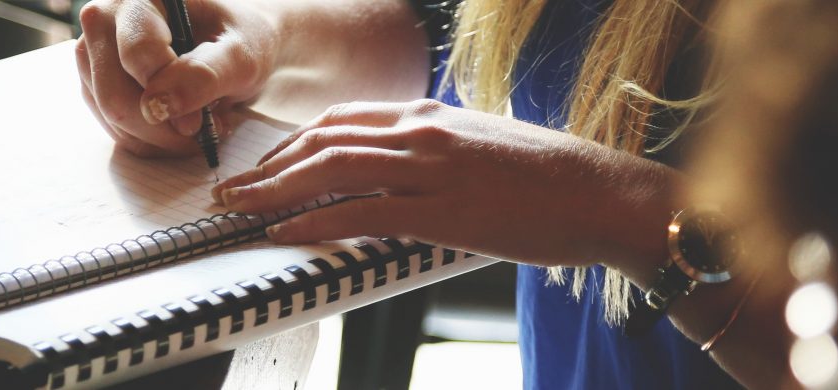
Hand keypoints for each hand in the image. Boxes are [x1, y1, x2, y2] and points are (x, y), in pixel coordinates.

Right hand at [75, 0, 279, 156]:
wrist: (232, 42)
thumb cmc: (239, 39)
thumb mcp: (241, 54)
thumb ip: (206, 74)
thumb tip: (159, 106)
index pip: (137, 55)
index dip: (171, 95)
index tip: (203, 119)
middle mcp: (104, 18)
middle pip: (115, 96)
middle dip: (163, 127)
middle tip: (204, 130)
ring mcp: (93, 53)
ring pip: (112, 119)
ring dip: (159, 137)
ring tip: (197, 124)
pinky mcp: (95, 83)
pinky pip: (114, 129)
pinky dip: (150, 140)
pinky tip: (179, 126)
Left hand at [212, 100, 678, 267]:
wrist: (605, 194)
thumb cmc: (551, 180)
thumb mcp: (482, 147)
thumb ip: (435, 153)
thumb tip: (399, 172)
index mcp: (431, 115)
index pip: (341, 120)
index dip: (292, 144)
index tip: (264, 165)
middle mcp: (424, 132)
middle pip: (324, 140)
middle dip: (268, 166)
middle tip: (231, 190)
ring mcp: (432, 168)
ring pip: (332, 170)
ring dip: (275, 191)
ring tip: (241, 210)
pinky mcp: (445, 209)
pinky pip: (363, 213)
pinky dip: (315, 222)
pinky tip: (286, 233)